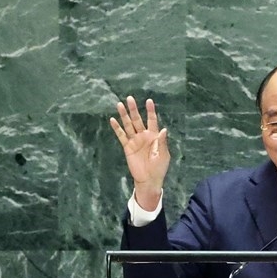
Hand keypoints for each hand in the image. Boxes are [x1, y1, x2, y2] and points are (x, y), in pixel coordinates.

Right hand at [110, 96, 169, 210]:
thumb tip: (164, 129)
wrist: (149, 179)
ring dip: (124, 115)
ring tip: (119, 104)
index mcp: (154, 136)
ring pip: (128, 125)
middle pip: (137, 120)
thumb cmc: (159, 168)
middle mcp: (143, 136)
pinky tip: (113, 120)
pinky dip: (117, 128)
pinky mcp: (127, 147)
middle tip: (129, 98)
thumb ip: (162, 142)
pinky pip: (121, 136)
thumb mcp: (164, 155)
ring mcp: (135, 141)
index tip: (149, 100)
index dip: (150, 111)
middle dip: (134, 109)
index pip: (152, 120)